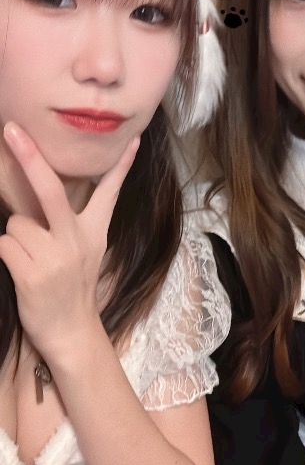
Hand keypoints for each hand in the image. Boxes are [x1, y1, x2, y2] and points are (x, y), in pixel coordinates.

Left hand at [0, 123, 139, 361]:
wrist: (71, 334)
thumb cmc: (72, 289)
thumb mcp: (88, 252)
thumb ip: (73, 222)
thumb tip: (48, 192)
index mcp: (93, 232)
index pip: (109, 192)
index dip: (121, 166)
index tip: (132, 141)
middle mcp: (75, 240)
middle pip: (49, 190)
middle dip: (29, 157)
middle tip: (10, 130)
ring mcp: (55, 257)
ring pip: (16, 223)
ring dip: (14, 237)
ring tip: (28, 259)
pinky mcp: (32, 274)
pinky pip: (5, 244)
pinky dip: (6, 253)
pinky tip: (21, 270)